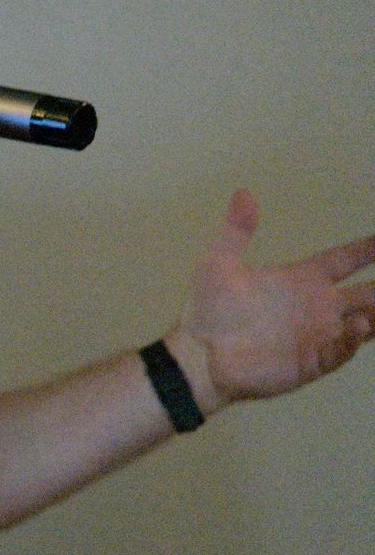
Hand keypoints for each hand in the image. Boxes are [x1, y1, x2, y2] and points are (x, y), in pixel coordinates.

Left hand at [168, 189, 374, 411]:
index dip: (367, 249)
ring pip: (364, 322)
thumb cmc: (208, 310)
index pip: (343, 260)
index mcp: (300, 280)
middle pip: (366, 293)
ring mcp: (317, 335)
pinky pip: (343, 351)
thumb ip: (236, 230)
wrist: (197, 355)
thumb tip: (244, 193)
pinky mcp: (312, 361)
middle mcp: (316, 306)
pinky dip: (354, 340)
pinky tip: (360, 327)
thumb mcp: (218, 264)